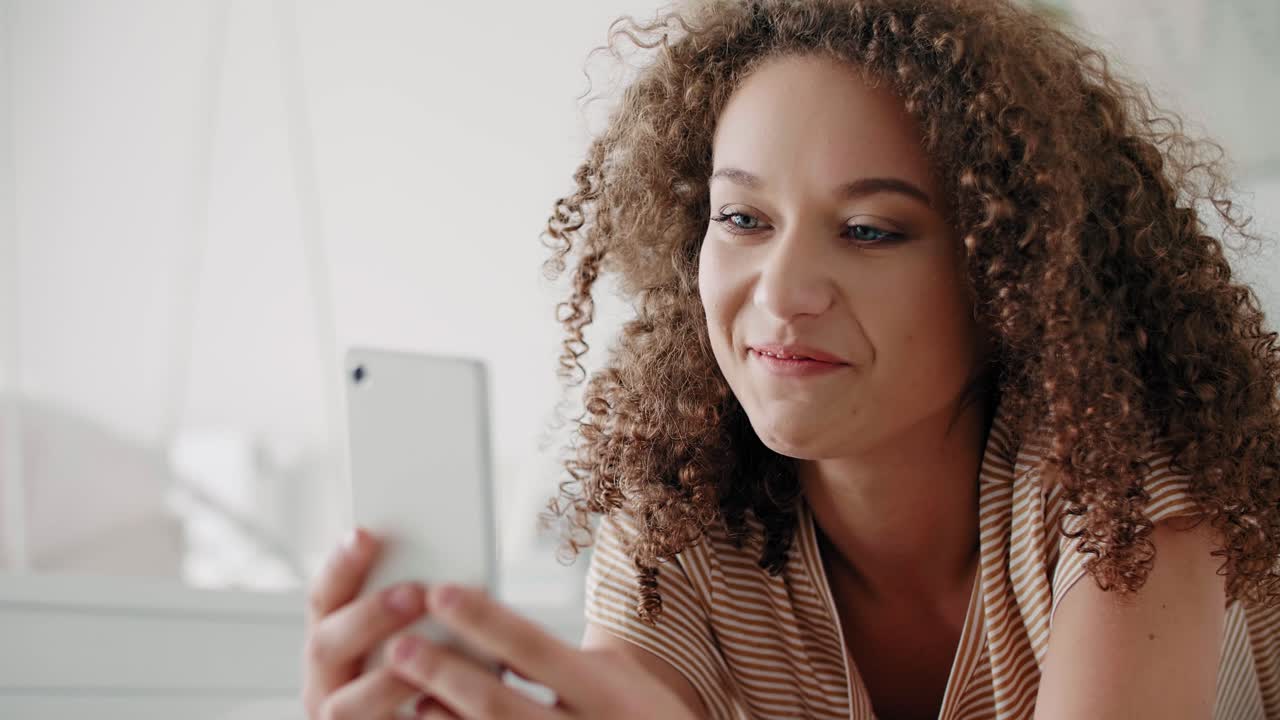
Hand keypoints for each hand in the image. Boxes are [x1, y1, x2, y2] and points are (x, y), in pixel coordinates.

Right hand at [300, 528, 432, 718]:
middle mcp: (326, 682)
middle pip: (325, 645)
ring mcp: (339, 718)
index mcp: (334, 642)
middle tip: (415, 593)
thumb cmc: (434, 675)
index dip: (340, 565)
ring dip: (387, 679)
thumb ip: (420, 607)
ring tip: (431, 659)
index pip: (323, 597)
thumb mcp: (421, 633)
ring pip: (343, 705)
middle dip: (370, 615)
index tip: (365, 534)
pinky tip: (439, 702)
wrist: (438, 716)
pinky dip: (410, 719)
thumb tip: (452, 573)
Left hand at [382, 584, 700, 718]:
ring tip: (412, 695)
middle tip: (400, 646)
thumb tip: (483, 618)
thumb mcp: (616, 673)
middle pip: (499, 704)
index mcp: (602, 689)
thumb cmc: (638, 711)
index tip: (438, 593)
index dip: (482, 620)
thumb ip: (557, 652)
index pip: (530, 646)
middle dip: (446, 674)